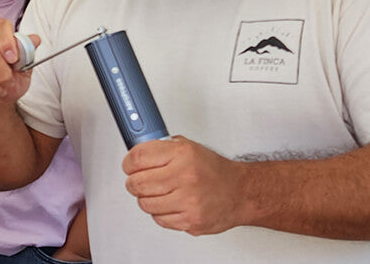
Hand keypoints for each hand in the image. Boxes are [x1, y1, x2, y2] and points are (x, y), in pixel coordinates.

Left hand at [121, 136, 255, 235]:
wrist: (241, 192)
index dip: (128, 163)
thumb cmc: (215, 171)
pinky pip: (159, 219)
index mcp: (183, 154)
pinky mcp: (190, 220)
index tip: (129, 166)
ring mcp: (188, 200)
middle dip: (134, 182)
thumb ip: (163, 148)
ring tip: (158, 193)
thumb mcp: (189, 148)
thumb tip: (137, 151)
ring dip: (147, 199)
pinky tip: (170, 204)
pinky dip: (161, 213)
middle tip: (139, 181)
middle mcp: (185, 176)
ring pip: (145, 204)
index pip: (138, 158)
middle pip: (137, 183)